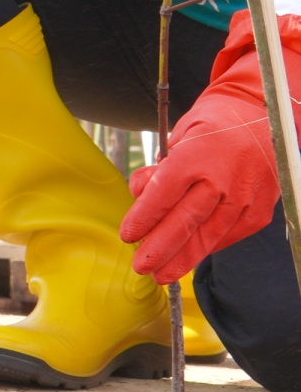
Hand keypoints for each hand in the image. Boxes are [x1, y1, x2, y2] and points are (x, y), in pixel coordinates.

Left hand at [121, 13, 299, 279]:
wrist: (264, 116)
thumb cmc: (215, 124)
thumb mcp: (179, 135)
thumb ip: (161, 168)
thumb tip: (139, 194)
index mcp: (196, 157)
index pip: (163, 195)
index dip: (143, 218)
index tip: (127, 235)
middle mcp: (223, 180)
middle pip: (186, 221)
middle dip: (161, 248)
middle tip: (142, 266)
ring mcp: (245, 198)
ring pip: (210, 235)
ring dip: (185, 257)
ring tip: (163, 274)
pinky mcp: (259, 210)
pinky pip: (229, 234)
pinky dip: (209, 246)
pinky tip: (192, 257)